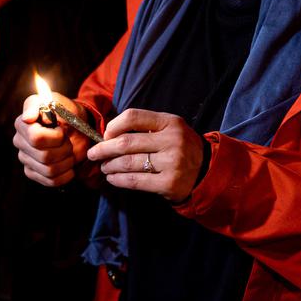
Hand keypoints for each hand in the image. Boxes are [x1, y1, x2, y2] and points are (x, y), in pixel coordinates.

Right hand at [13, 92, 92, 186]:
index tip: (61, 129)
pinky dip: (66, 175)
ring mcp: (25, 159)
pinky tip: (69, 166)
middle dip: (64, 149)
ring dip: (67, 162)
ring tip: (69, 152)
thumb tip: (27, 118)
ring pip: (49, 170)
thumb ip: (39, 105)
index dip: (56, 137)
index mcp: (22, 124)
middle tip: (68, 141)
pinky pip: (51, 181)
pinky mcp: (33, 173)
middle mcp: (20, 142)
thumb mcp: (56, 101)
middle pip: (45, 156)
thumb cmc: (65, 112)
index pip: (36, 138)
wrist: (76, 127)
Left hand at [87, 109, 206, 203]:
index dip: (113, 126)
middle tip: (93, 154)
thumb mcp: (168, 129)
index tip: (105, 135)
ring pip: (128, 163)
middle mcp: (172, 141)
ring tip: (104, 166)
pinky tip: (112, 178)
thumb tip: (107, 134)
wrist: (206, 171)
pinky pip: (135, 181)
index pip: (133, 117)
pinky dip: (118, 180)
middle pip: (126, 143)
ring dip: (109, 165)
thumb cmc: (179, 147)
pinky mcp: (169, 183)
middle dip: (104, 149)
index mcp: (170, 122)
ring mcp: (172, 163)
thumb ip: (144, 127)